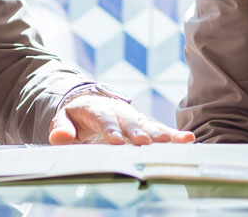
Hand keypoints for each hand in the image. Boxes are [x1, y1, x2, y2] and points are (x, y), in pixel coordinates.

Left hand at [48, 95, 195, 144]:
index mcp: (97, 108)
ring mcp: (132, 117)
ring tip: (174, 142)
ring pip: (147, 125)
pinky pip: (158, 130)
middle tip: (147, 143)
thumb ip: (60, 127)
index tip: (117, 141)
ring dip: (160, 134)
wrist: (90, 103)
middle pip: (129, 121)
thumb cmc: (76, 116)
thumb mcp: (63, 118)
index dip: (110, 129)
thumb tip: (60, 137)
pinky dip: (173, 135)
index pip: (103, 118)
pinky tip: (187, 140)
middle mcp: (118, 110)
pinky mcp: (143, 124)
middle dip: (138, 132)